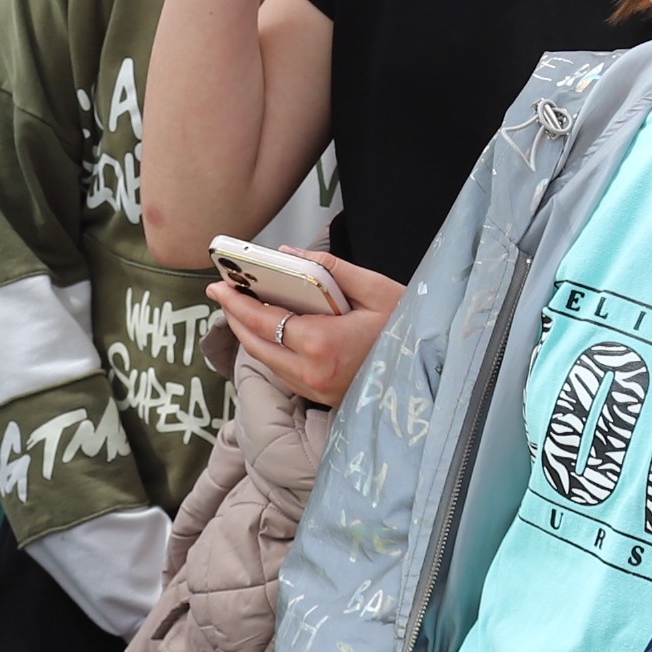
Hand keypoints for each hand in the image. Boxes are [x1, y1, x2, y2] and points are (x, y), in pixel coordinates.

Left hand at [204, 254, 402, 409]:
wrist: (432, 374)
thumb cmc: (408, 329)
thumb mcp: (376, 289)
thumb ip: (330, 268)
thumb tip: (289, 254)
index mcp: (321, 343)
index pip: (263, 320)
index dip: (236, 302)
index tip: (218, 284)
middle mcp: (311, 372)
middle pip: (255, 344)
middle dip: (233, 317)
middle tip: (220, 292)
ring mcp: (314, 389)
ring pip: (265, 361)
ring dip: (248, 334)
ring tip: (239, 307)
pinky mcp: (320, 396)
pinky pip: (282, 371)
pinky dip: (268, 348)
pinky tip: (268, 329)